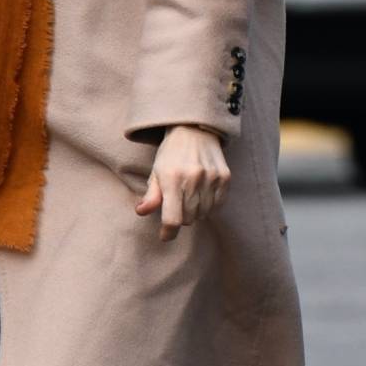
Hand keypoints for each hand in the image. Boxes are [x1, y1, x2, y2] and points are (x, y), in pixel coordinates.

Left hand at [134, 124, 230, 241]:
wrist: (195, 130)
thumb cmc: (171, 153)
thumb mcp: (156, 172)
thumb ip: (151, 195)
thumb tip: (141, 212)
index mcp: (172, 178)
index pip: (172, 219)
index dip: (168, 232)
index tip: (165, 235)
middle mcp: (193, 179)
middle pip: (188, 219)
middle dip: (180, 216)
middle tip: (177, 203)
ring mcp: (212, 178)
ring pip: (203, 214)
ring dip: (195, 212)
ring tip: (189, 196)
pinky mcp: (225, 178)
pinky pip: (217, 206)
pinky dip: (209, 206)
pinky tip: (202, 193)